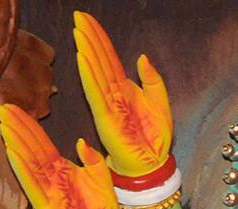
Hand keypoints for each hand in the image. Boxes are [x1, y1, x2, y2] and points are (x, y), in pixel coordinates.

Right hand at [0, 104, 118, 208]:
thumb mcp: (101, 179)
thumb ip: (92, 160)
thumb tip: (82, 142)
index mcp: (61, 169)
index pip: (39, 142)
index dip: (27, 125)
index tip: (12, 107)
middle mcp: (49, 178)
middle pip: (29, 148)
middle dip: (16, 128)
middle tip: (1, 107)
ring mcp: (46, 191)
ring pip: (28, 163)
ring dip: (16, 143)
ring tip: (5, 124)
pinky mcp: (46, 206)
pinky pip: (32, 184)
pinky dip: (23, 168)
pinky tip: (13, 152)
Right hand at [73, 11, 171, 176]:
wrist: (152, 162)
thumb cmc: (155, 137)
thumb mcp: (160, 103)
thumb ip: (152, 80)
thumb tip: (142, 57)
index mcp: (124, 88)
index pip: (108, 57)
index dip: (99, 38)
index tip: (87, 19)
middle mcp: (112, 93)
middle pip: (99, 59)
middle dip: (89, 37)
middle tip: (77, 16)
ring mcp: (107, 104)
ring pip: (95, 72)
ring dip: (87, 51)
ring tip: (78, 31)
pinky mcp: (106, 116)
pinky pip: (96, 92)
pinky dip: (89, 75)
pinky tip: (82, 59)